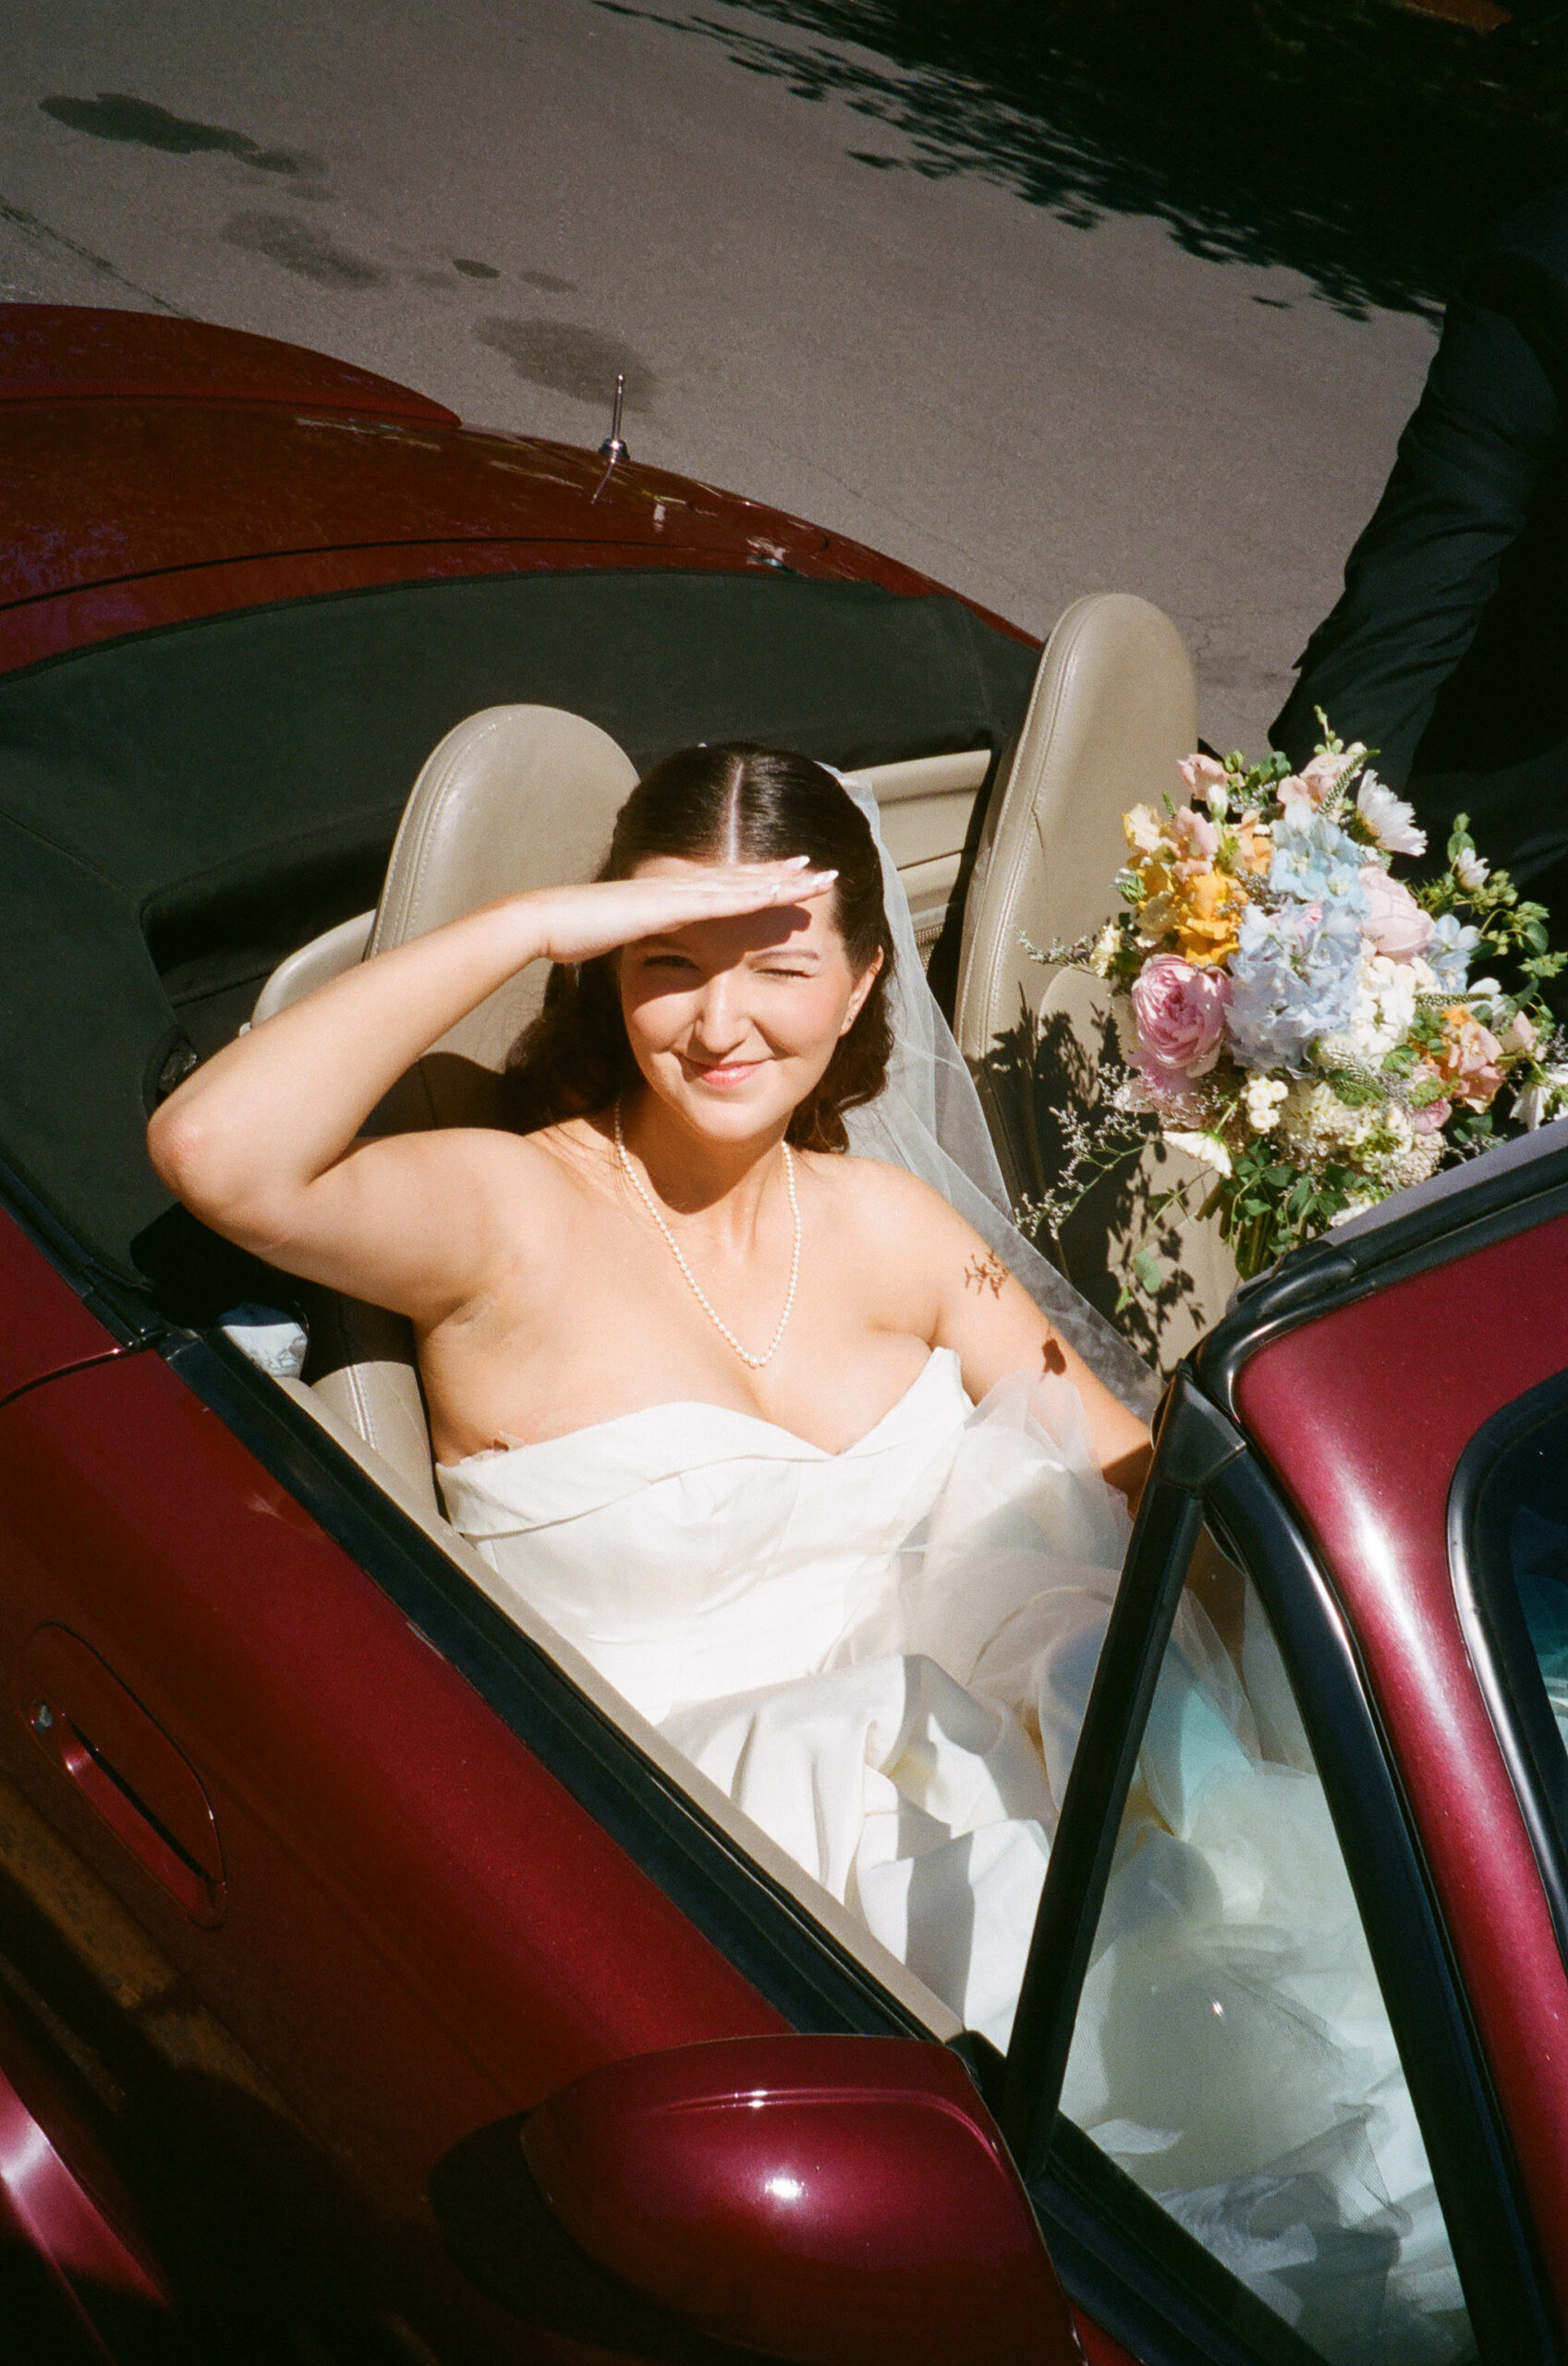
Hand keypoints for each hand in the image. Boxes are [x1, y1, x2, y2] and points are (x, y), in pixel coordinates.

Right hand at [521, 859, 838, 965]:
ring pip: (742, 883)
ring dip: (782, 880)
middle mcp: (681, 889)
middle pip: (744, 879)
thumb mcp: (622, 940)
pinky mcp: (671, 904)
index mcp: (672, 900)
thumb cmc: (575, 934)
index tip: (792, 884)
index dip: (762, 885)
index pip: (727, 891)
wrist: (548, 921)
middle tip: (823, 869)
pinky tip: (782, 891)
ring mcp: (677, 892)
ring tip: (819, 874)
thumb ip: (645, 940)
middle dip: (785, 874)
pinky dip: (755, 894)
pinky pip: (723, 899)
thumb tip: (654, 948)